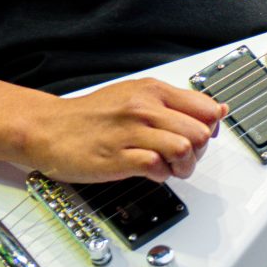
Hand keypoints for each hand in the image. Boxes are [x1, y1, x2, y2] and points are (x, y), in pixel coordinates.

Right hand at [24, 77, 227, 184]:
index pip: (205, 107)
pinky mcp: (118, 157)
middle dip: (199, 151)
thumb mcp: (136, 95)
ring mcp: (131, 132)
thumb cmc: (93, 115)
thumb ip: (174, 103)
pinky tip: (150, 171)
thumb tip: (215, 111)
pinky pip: (157, 167)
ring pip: (184, 148)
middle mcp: (144, 108)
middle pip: (200, 131)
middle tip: (182, 156)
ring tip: (169, 167)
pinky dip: (161, 175)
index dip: (211, 127)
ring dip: (183, 166)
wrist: (50, 128)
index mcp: (152, 90)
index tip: (202, 135)